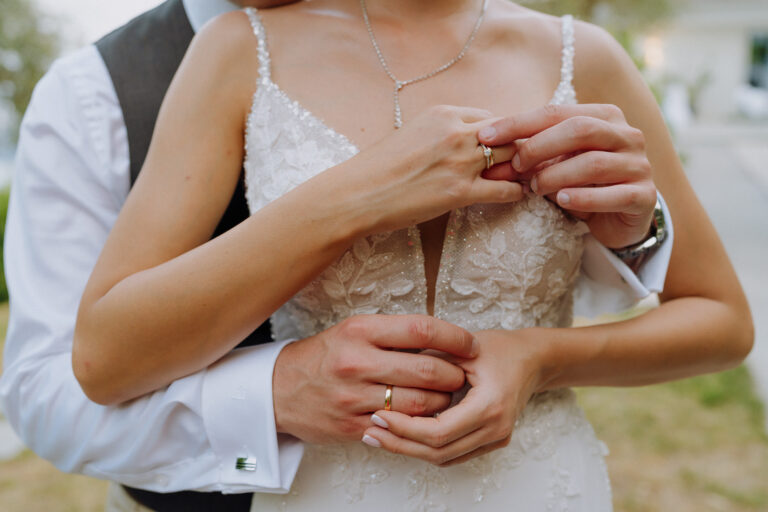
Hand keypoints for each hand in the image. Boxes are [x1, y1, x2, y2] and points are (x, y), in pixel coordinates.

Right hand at [272, 314, 478, 443]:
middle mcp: (357, 362)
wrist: (279, 390)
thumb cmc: (325, 356)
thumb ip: (393, 334)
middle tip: (462, 374)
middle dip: (454, 374)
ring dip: (443, 402)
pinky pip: (401, 427)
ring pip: (420, 404)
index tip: (471, 344)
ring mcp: (354, 397)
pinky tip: (426, 416)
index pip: (421, 330)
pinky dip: (420, 423)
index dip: (454, 337)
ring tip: (447, 396)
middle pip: (427, 370)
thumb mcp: (353, 330)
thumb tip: (443, 339)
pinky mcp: (353, 426)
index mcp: (360, 331)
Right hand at [334, 105, 522, 235]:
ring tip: (526, 177)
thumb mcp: (411, 134)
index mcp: (442, 114)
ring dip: (521, 168)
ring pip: (512, 158)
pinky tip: (517, 195)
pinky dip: (516, 192)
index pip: (491, 118)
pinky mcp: (460, 191)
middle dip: (518, 148)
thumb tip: (459, 143)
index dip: (502, 134)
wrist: (357, 194)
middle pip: (508, 134)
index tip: (506, 145)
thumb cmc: (378, 168)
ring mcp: (460, 162)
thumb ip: (439, 133)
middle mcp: (456, 132)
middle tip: (526, 161)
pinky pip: (505, 189)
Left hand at [361, 329, 546, 465]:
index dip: (404, 429)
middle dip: (400, 444)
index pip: (438, 431)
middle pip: (438, 452)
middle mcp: (496, 428)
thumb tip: (386, 372)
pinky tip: (403, 437)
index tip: (378, 416)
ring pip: (444, 458)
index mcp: (490, 405)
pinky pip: (454, 454)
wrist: (534, 360)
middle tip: (370, 431)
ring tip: (379, 436)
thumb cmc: (500, 348)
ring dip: (410, 450)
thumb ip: (428, 361)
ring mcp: (496, 438)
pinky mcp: (492, 441)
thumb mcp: (462, 347)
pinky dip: (426, 449)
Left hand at [478, 104, 656, 248]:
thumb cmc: (583, 183)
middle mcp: (626, 135)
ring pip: (594, 163)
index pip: (556, 112)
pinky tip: (563, 200)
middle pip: (580, 130)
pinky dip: (584, 198)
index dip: (518, 123)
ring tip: (535, 188)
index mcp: (604, 116)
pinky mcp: (645, 196)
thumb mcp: (556, 164)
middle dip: (539, 147)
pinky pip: (614, 195)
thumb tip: (490, 159)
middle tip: (514, 166)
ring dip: (556, 176)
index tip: (485, 136)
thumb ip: (530, 157)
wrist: (621, 217)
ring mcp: (639, 165)